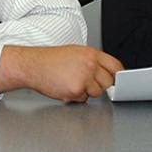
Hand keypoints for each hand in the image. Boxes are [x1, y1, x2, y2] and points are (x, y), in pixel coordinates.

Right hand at [0, 45, 122, 101]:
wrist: (33, 65)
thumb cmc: (50, 60)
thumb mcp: (75, 53)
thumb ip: (91, 61)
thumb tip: (105, 72)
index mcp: (91, 53)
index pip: (115, 66)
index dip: (117, 75)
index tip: (117, 80)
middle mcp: (90, 64)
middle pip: (108, 82)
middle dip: (99, 85)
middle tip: (86, 82)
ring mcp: (84, 77)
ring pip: (97, 92)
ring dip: (86, 91)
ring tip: (71, 82)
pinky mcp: (76, 89)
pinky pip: (83, 99)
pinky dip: (75, 97)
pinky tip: (65, 87)